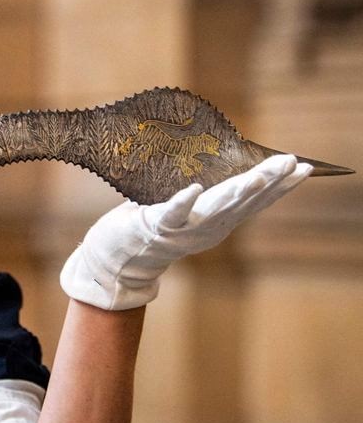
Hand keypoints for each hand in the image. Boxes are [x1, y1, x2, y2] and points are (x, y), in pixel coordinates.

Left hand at [60, 154, 311, 310]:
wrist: (117, 261)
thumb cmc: (151, 228)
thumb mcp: (189, 212)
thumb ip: (207, 196)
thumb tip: (226, 162)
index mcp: (217, 222)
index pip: (256, 202)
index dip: (281, 187)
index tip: (306, 168)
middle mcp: (206, 228)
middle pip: (243, 203)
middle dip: (269, 183)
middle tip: (293, 163)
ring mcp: (183, 229)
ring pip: (214, 209)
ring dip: (236, 193)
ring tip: (257, 177)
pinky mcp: (155, 226)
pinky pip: (171, 213)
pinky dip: (183, 201)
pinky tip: (195, 189)